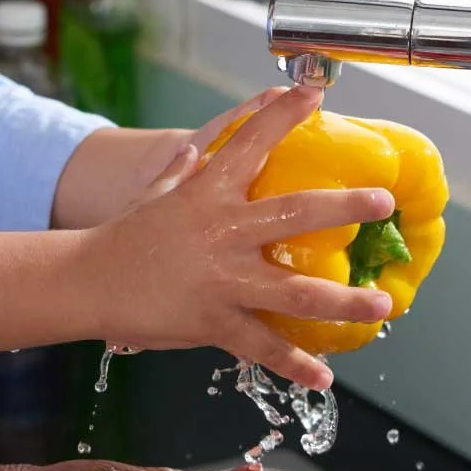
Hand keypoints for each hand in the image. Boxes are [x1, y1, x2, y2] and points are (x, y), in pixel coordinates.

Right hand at [81, 86, 394, 389]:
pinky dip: (295, 365)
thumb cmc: (122, 237)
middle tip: (383, 203)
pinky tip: (323, 379)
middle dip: (345, 206)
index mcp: (208, 193)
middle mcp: (223, 231)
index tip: (315, 91)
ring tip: (381, 306)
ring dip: (342, 300)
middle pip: (296, 214)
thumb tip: (194, 149)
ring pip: (295, 291)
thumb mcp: (152, 195)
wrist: (87, 282)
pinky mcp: (213, 320)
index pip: (250, 142)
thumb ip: (178, 172)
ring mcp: (222, 278)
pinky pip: (262, 347)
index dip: (284, 113)